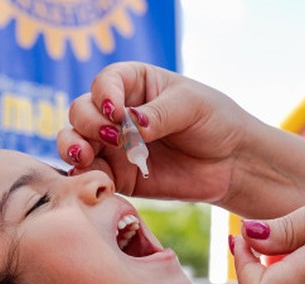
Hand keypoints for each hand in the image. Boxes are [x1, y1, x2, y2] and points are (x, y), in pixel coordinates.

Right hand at [58, 61, 256, 202]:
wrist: (232, 163)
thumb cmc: (215, 122)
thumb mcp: (191, 106)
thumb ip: (158, 114)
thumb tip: (130, 124)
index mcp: (134, 83)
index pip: (105, 82)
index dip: (104, 95)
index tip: (116, 112)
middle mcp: (117, 112)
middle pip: (81, 111)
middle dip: (88, 123)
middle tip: (112, 138)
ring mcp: (114, 145)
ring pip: (75, 141)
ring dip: (73, 146)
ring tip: (85, 156)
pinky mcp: (119, 176)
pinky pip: (92, 175)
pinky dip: (86, 176)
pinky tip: (94, 179)